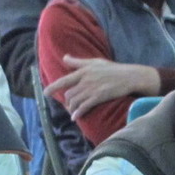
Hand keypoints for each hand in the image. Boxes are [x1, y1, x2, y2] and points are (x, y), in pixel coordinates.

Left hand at [44, 57, 161, 118]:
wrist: (129, 76)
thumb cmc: (112, 69)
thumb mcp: (94, 62)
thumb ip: (78, 62)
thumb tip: (64, 57)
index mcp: (83, 71)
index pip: (64, 80)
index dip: (53, 87)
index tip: (45, 93)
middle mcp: (85, 80)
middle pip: (69, 94)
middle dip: (67, 101)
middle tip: (69, 105)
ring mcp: (92, 89)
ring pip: (75, 101)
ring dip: (72, 108)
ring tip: (73, 112)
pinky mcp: (99, 97)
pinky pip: (84, 107)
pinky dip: (78, 113)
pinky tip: (75, 117)